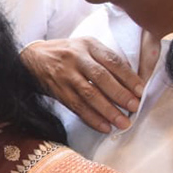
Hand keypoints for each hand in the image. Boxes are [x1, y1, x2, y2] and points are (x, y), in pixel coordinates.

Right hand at [21, 38, 141, 132]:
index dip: (128, 77)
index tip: (140, 92)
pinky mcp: (57, 90)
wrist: (32, 57)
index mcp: (87, 45)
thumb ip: (105, 59)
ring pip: (88, 94)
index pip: (112, 61)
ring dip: (107, 110)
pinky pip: (76, 106)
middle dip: (119, 94)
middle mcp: (75, 58)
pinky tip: (104, 127)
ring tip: (122, 123)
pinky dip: (91, 118)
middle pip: (100, 77)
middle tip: (134, 108)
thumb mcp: (85, 46)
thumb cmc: (66, 53)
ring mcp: (64, 75)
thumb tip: (131, 82)